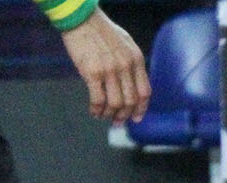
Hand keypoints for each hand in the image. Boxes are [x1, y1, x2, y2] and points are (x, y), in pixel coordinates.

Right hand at [60, 7, 150, 124]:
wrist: (81, 19)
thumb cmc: (101, 30)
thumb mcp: (126, 44)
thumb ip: (132, 63)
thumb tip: (133, 85)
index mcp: (136, 60)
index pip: (145, 92)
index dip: (141, 109)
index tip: (136, 118)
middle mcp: (126, 67)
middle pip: (130, 101)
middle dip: (124, 115)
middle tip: (117, 120)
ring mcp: (110, 70)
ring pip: (115, 104)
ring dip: (110, 114)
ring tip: (104, 116)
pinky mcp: (92, 73)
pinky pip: (98, 99)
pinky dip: (97, 109)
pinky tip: (94, 111)